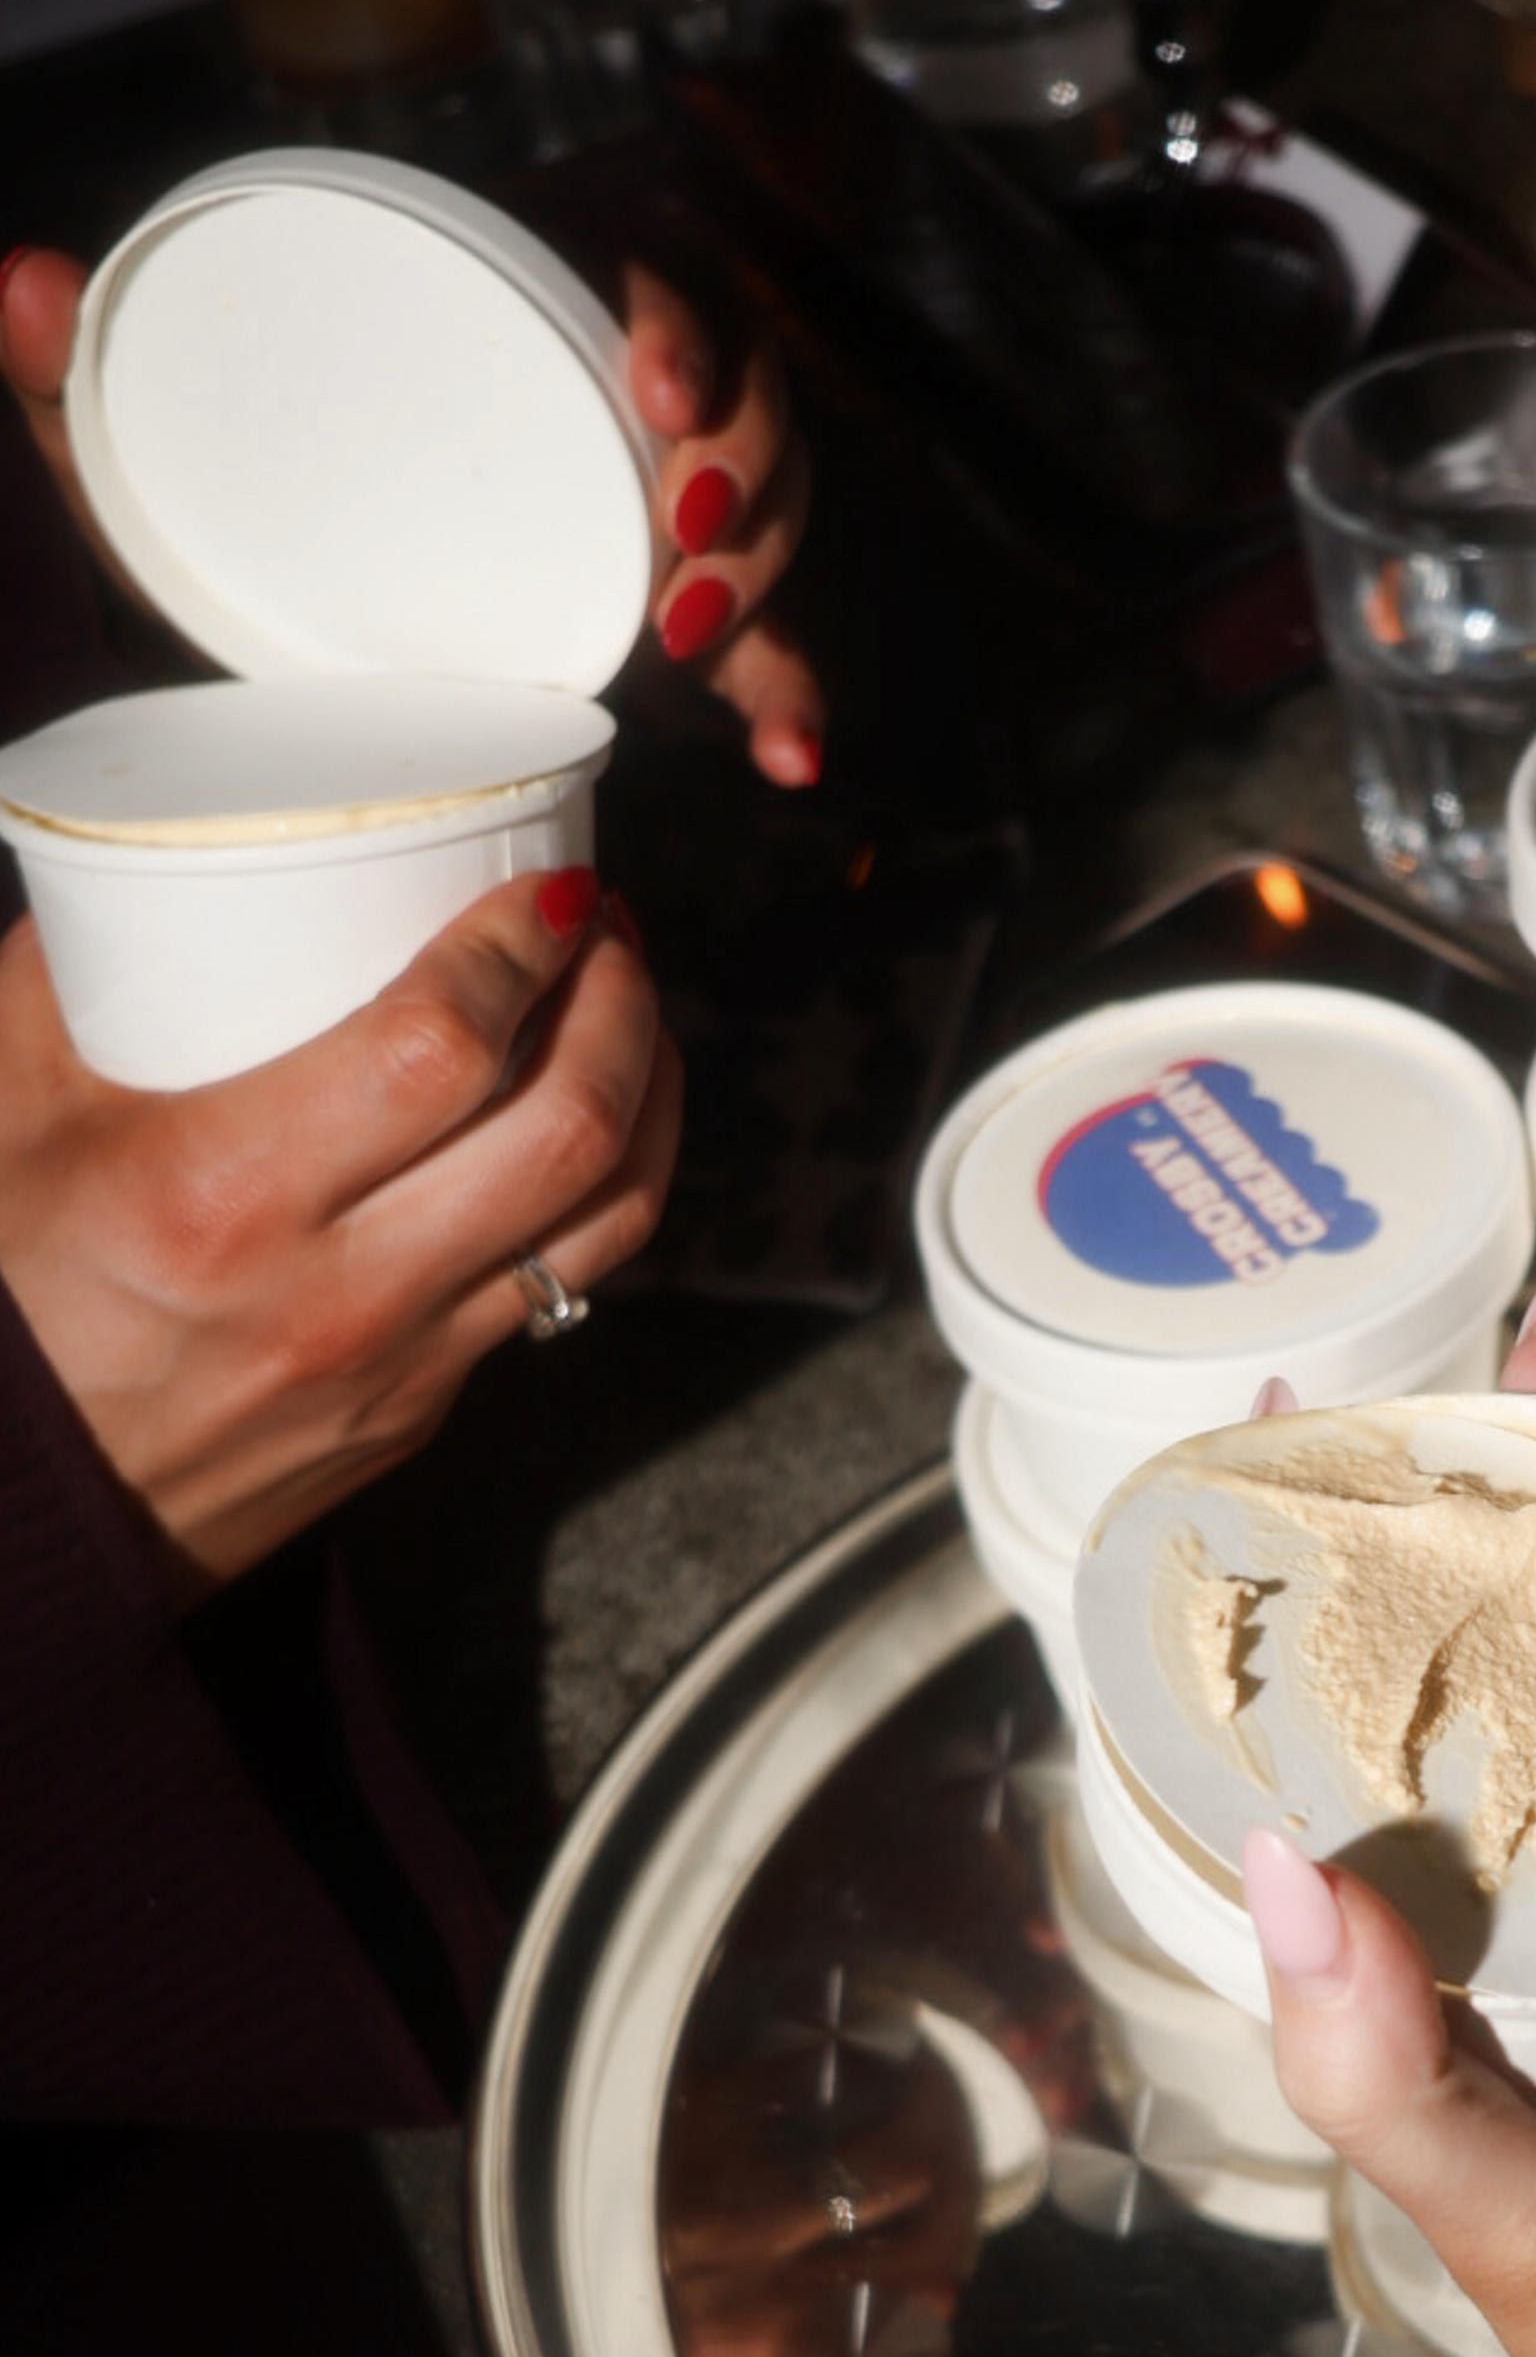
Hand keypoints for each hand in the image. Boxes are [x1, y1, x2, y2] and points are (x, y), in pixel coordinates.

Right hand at [0, 872, 679, 1599]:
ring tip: (627, 1007)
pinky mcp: (429, 1404)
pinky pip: (564, 1280)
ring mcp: (403, 1363)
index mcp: (222, 1198)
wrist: (9, 1508)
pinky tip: (590, 1119)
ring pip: (608, 1213)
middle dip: (621, 1002)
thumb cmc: (1, 1297)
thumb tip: (175, 848)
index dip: (518, 950)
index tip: (543, 891)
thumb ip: (81, 970)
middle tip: (607, 930)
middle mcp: (337, 1292)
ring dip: (650, 1090)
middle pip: (569, 1129)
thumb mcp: (0, 1107)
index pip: (441, 1050)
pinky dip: (605, 1181)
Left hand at [1, 245, 825, 787]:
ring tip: (700, 653)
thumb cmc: (231, 490)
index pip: (662, 270)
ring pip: (777, 507)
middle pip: (753, 398)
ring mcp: (657, 497)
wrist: (274, 590)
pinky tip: (793, 764)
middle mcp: (617, 386)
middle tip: (684, 552)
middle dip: (749, 479)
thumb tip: (24, 279)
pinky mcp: (673, 598)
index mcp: (528, 290)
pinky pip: (770, 638)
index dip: (691, 329)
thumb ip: (80, 368)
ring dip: (768, 583)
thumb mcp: (152, 439)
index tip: (659, 405)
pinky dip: (789, 698)